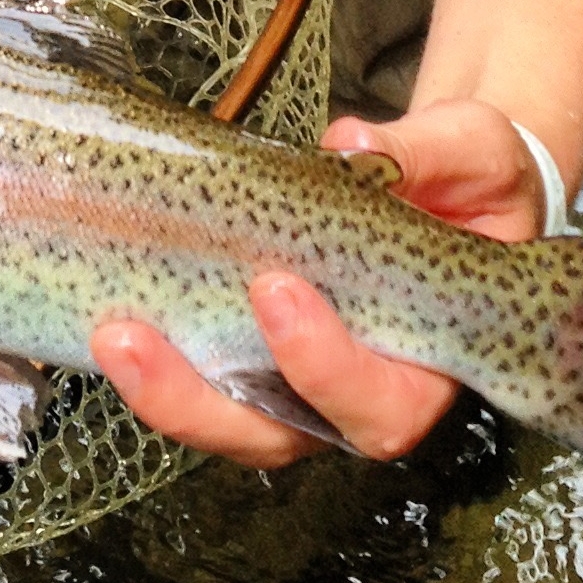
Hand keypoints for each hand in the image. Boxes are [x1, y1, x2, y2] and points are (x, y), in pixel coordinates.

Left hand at [93, 98, 557, 467]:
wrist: (451, 184)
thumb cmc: (473, 184)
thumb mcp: (474, 153)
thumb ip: (429, 153)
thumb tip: (351, 145)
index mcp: (426, 366)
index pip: (378, 405)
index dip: (324, 366)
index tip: (275, 289)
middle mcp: (354, 394)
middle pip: (276, 437)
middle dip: (201, 401)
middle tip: (139, 335)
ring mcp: (293, 384)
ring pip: (223, 422)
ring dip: (160, 390)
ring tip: (111, 331)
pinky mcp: (245, 355)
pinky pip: (196, 379)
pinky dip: (151, 363)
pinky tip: (107, 314)